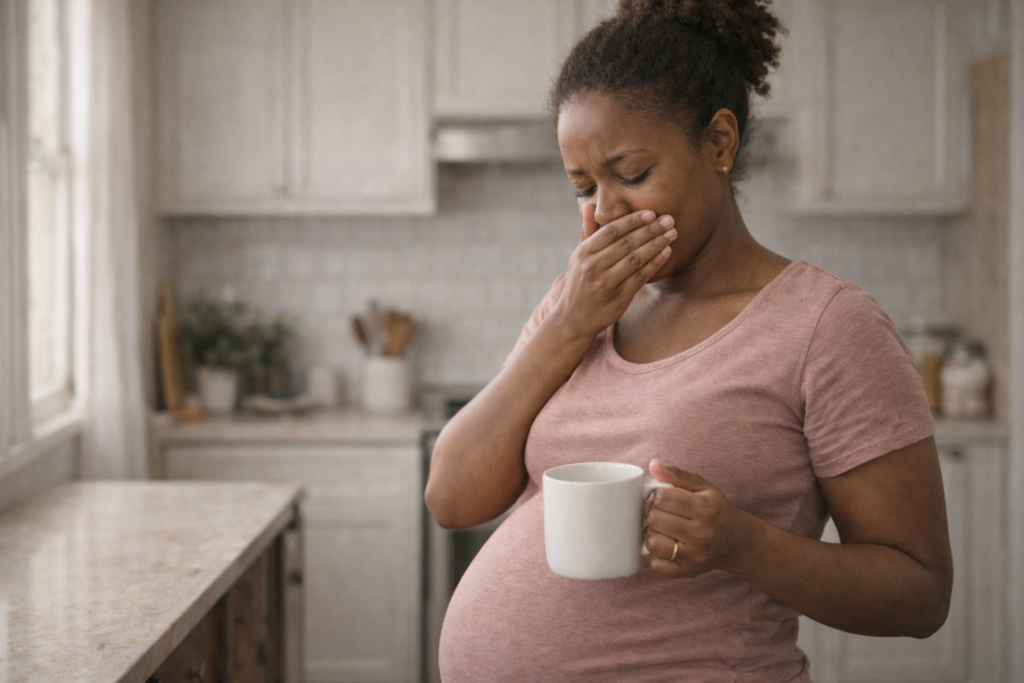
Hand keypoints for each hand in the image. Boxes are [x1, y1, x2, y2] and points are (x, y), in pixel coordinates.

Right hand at [552, 204, 675, 340]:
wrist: (573, 319)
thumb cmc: (580, 283)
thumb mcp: (578, 257)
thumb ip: (586, 231)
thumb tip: (588, 205)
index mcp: (584, 253)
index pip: (611, 231)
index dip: (632, 221)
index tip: (651, 212)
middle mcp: (593, 266)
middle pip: (626, 243)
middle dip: (650, 230)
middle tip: (669, 219)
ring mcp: (606, 283)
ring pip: (636, 259)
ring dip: (657, 244)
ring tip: (672, 233)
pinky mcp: (618, 298)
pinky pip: (640, 277)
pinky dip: (655, 264)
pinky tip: (667, 253)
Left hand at [644, 459, 748, 578]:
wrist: (737, 542)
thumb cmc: (716, 510)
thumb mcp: (703, 487)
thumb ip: (677, 474)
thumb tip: (653, 464)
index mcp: (705, 510)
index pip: (662, 498)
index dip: (658, 495)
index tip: (664, 497)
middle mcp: (701, 534)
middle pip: (654, 519)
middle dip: (654, 512)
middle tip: (663, 512)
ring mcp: (694, 556)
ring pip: (652, 542)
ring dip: (652, 533)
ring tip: (663, 528)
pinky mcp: (688, 572)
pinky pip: (656, 565)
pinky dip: (656, 555)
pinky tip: (667, 545)